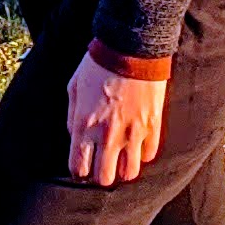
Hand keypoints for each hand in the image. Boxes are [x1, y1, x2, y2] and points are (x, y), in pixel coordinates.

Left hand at [64, 55, 166, 184]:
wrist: (131, 46)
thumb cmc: (98, 64)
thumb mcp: (73, 87)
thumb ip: (72, 117)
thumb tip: (75, 137)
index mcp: (84, 125)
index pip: (78, 168)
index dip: (79, 172)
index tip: (83, 167)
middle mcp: (107, 134)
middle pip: (104, 178)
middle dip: (101, 175)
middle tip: (102, 165)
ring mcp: (132, 132)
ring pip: (129, 173)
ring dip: (123, 169)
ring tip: (121, 159)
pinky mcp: (153, 126)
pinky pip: (148, 155)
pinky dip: (142, 154)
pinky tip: (137, 144)